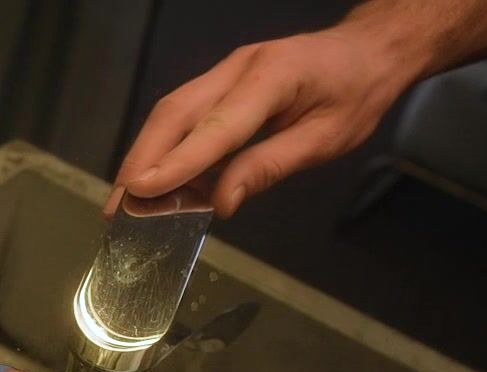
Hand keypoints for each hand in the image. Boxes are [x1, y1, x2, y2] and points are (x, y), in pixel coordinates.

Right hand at [109, 21, 425, 217]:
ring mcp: (225, 70)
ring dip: (144, 155)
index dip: (177, 162)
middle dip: (142, 161)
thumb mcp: (327, 138)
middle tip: (118, 206)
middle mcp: (238, 68)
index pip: (215, 127)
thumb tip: (223, 203)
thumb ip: (271, 166)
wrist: (367, 50)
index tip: (143, 192)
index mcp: (272, 79)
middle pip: (174, 113)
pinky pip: (183, 113)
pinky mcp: (221, 81)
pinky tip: (155, 178)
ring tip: (125, 199)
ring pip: (170, 111)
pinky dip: (163, 147)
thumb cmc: (356, 94)